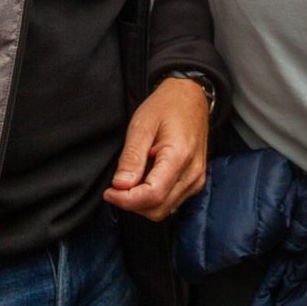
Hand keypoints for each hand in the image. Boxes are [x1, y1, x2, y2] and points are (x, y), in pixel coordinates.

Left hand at [103, 77, 209, 219]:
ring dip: (142, 202)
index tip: (110, 192)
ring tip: (133, 177)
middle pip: (157, 208)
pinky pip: (171, 202)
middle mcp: (193, 173)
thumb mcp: (142, 125)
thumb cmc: (167, 106)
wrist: (190, 97)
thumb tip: (120, 186)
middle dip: (132, 203)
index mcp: (180, 156)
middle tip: (116, 186)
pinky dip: (153, 198)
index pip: (152, 195)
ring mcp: (196, 179)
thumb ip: (131, 157)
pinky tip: (146, 178)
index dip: (126, 200)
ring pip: (164, 210)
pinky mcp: (195, 182)